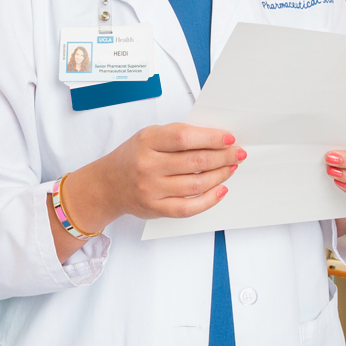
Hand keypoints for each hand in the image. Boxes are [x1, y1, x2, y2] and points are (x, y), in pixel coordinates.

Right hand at [65, 123, 241, 223]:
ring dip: (220, 176)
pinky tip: (220, 190)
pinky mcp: (156, 208)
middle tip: (237, 154)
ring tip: (231, 168)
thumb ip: (176, 137)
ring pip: (196, 184)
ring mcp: (152, 189)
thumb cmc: (132, 158)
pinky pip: (189, 207)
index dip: (211, 138)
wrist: (107, 185)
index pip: (184, 138)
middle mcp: (148, 165)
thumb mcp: (148, 137)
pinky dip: (209, 199)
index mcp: (147, 141)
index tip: (228, 138)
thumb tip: (214, 140)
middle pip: (195, 162)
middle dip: (223, 157)